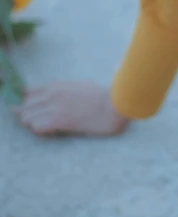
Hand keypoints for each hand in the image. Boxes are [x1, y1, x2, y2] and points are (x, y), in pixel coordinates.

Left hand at [12, 81, 131, 136]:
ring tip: (46, 127)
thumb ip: (60, 90)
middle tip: (40, 122)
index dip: (27, 104)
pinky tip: (51, 131)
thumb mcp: (77, 86)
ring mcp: (55, 106)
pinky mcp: (60, 120)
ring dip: (33, 124)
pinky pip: (37, 127)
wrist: (114, 105)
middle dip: (27, 115)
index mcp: (56, 85)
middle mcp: (52, 94)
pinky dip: (40, 131)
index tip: (32, 111)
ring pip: (27, 117)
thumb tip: (48, 97)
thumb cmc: (100, 97)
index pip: (26, 93)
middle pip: (24, 106)